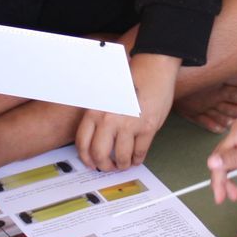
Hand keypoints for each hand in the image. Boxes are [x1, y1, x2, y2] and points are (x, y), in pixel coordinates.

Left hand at [76, 53, 177, 170]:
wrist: (153, 70)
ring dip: (122, 164)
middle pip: (99, 154)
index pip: (83, 142)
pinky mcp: (147, 128)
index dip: (86, 158)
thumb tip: (97, 141)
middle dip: (104, 165)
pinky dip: (137, 159)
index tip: (90, 163)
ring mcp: (128, 124)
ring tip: (124, 164)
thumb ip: (99, 117)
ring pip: (121, 157)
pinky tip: (136, 159)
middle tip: (108, 167)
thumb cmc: (130, 81)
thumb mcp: (105, 97)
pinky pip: (140, 152)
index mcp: (95, 111)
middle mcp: (109, 119)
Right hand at [208, 116, 236, 202]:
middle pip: (223, 158)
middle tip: (227, 197)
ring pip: (232, 158)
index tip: (220, 196)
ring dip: (232, 175)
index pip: (219, 158)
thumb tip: (211, 162)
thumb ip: (236, 159)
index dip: (218, 179)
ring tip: (236, 192)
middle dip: (224, 179)